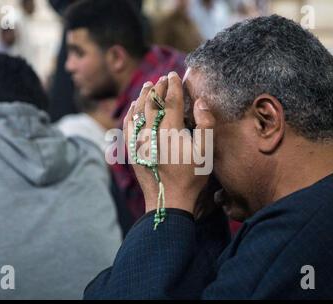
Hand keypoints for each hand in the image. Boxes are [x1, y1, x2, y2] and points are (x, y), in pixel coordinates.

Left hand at [123, 72, 213, 214]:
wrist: (167, 201)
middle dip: (158, 87)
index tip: (174, 74)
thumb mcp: (205, 152)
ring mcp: (138, 141)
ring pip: (137, 111)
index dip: (173, 85)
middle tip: (163, 78)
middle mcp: (150, 131)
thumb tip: (200, 102)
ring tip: (148, 86)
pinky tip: (133, 108)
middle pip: (152, 102)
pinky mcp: (132, 150)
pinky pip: (127, 126)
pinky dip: (131, 113)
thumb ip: (205, 125)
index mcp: (169, 130)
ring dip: (143, 96)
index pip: (170, 100)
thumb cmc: (190, 178)